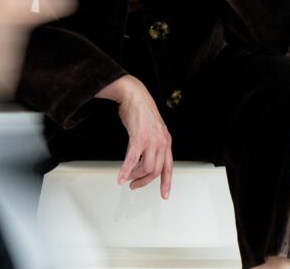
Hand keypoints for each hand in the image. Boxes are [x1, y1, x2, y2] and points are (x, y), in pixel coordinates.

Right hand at [96, 75, 173, 198]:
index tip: (164, 194)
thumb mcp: (153, 129)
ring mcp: (151, 141)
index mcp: (166, 141)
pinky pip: (132, 160)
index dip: (166, 182)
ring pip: (146, 168)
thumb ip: (154, 143)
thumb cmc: (140, 111)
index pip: (169, 167)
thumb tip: (147, 159)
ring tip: (127, 177)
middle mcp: (162, 142)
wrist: (134, 95)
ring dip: (135, 176)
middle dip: (144, 181)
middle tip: (134, 185)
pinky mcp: (139, 138)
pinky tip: (120, 177)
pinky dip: (126, 171)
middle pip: (156, 171)